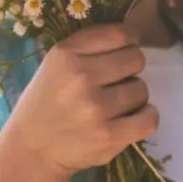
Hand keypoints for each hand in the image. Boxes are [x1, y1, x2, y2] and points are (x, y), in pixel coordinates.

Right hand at [4, 24, 157, 177]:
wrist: (33, 147)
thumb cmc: (49, 98)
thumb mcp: (56, 62)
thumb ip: (89, 45)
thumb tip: (132, 33)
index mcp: (67, 54)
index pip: (119, 34)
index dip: (130, 40)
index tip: (125, 49)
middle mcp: (81, 77)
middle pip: (136, 59)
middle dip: (131, 68)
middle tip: (117, 80)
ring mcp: (96, 109)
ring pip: (142, 89)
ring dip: (134, 95)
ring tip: (115, 103)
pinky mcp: (108, 137)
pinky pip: (149, 119)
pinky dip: (146, 117)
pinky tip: (132, 117)